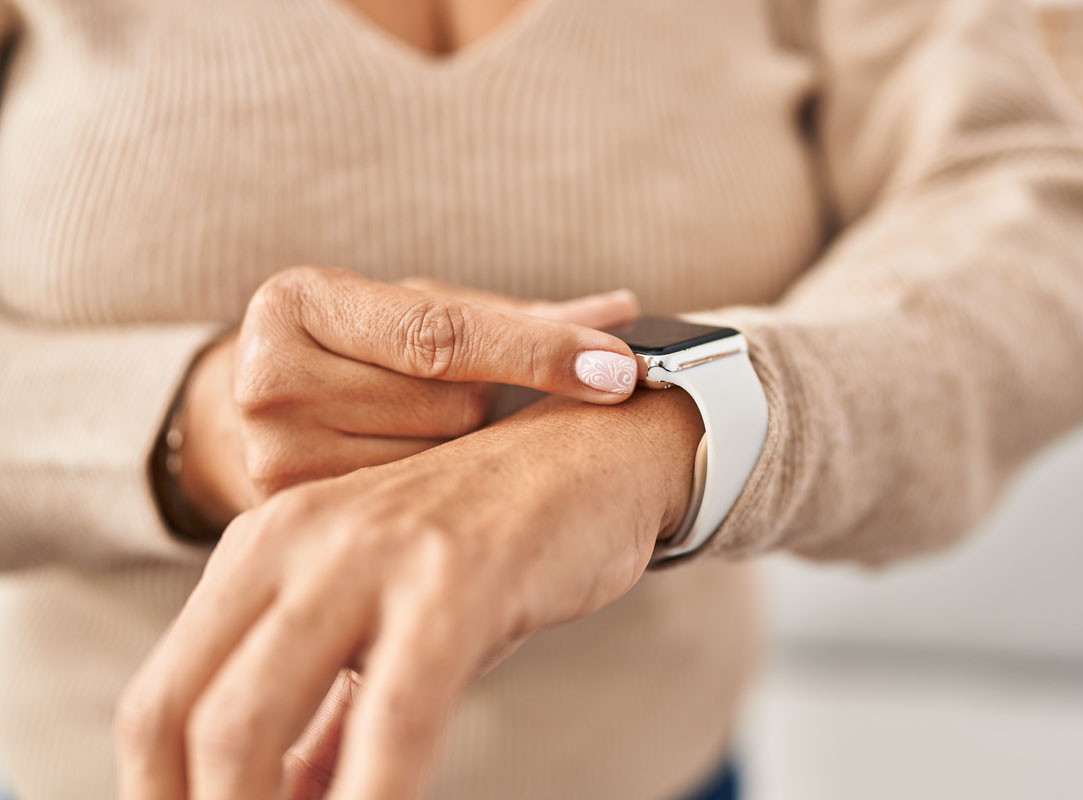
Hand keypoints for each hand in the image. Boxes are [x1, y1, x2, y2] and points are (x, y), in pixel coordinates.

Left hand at [115, 389, 703, 799]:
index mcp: (259, 553)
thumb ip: (324, 726)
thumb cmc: (487, 555)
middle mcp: (292, 543)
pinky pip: (391, 719)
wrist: (594, 457)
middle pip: (177, 719)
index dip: (157, 798)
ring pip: (248, 723)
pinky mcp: (455, 579)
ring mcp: (370, 555)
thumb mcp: (382, 632)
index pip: (157, 704)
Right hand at [177, 267, 640, 527]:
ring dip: (461, 452)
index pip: (442, 335)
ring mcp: (271, 457)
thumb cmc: (359, 351)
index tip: (621, 368)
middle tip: (467, 398)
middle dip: (485, 403)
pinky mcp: (284, 520)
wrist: (251, 414)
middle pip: (447, 406)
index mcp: (300, 302)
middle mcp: (269, 378)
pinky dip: (437, 494)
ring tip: (421, 430)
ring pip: (436, 467)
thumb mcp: (419, 313)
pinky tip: (424, 481)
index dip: (540, 352)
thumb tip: (625, 308)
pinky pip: (407, 514)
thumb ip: (517, 316)